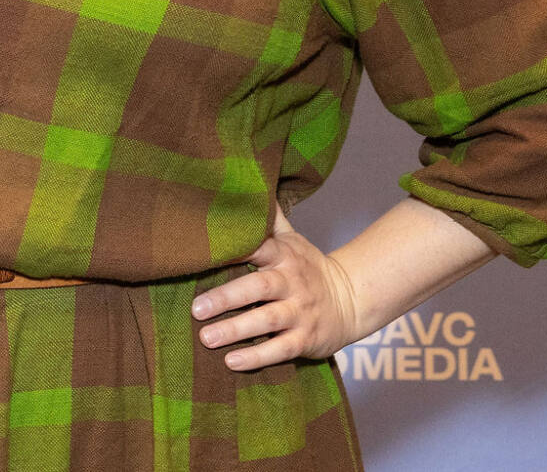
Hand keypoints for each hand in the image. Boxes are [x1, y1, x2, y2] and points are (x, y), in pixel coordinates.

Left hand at [190, 208, 359, 370]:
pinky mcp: (306, 340)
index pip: (260, 247)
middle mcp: (292, 283)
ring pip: (268, 321)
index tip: (207, 251)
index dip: (238, 247)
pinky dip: (258, 357)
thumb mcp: (292, 240)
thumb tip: (247, 183)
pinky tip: (232, 362)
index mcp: (284, 256)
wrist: (351, 301)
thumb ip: (268, 219)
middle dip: (227, 298)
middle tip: (195, 309)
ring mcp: (300, 313)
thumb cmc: (308, 268)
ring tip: (207, 338)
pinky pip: (281, 349)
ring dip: (237, 330)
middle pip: (259, 287)